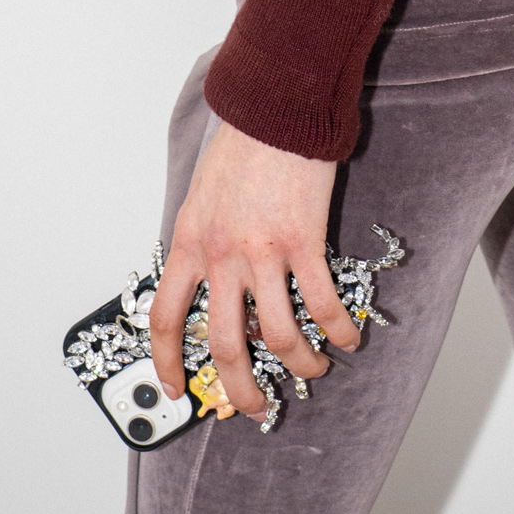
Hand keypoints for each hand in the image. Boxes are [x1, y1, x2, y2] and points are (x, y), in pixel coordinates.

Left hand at [149, 119, 361, 422]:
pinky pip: (321, 303)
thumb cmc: (243, 141)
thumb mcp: (202, 193)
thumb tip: (215, 280)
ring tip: (314, 369)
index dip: (168, 363)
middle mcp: (221, 255)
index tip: (177, 388)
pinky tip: (348, 337)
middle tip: (254, 407)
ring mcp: (263, 251)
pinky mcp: (304, 241)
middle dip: (240, 389)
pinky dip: (337, 330)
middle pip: (224, 345)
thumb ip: (204, 238)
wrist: (276, 106)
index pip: (165, 318)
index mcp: (189, 242)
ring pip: (277, 335)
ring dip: (299, 364)